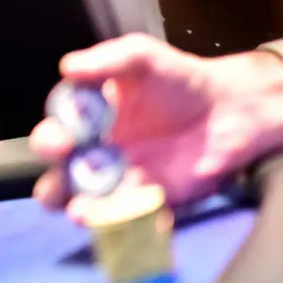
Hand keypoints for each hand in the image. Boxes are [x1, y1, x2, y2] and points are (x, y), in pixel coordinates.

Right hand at [32, 34, 282, 220]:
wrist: (233, 108)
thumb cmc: (180, 79)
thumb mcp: (142, 56)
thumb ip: (107, 59)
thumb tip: (67, 67)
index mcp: (85, 122)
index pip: (53, 136)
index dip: (49, 141)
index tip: (61, 141)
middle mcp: (96, 155)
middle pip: (61, 179)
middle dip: (54, 186)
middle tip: (63, 188)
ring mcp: (124, 182)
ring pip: (90, 206)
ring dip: (84, 212)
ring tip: (86, 214)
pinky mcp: (154, 202)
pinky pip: (135, 221)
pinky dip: (132, 226)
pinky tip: (136, 220)